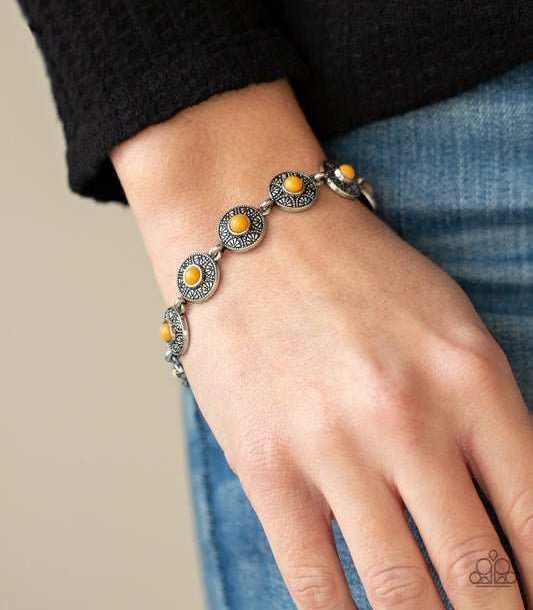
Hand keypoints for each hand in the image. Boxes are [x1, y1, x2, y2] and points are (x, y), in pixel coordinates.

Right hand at [111, 79, 532, 608]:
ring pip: (402, 594)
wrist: (254, 232)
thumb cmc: (356, 275)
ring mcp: (333, 446)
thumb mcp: (452, 326)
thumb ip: (490, 420)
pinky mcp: (268, 465)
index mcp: (472, 380)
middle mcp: (409, 419)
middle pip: (480, 575)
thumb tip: (515, 519)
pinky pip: (314, 582)